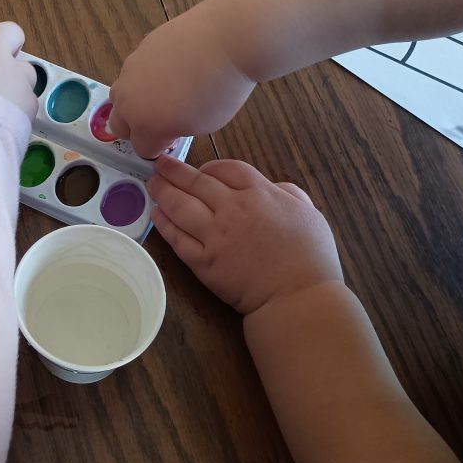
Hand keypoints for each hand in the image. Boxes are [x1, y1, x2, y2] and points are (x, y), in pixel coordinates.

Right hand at [108, 7, 256, 157]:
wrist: (226, 38)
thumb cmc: (220, 89)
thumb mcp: (203, 125)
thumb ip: (176, 130)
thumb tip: (168, 124)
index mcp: (145, 125)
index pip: (141, 149)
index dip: (158, 148)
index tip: (172, 140)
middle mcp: (129, 99)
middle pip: (118, 125)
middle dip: (136, 128)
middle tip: (161, 121)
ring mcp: (130, 70)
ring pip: (121, 94)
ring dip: (136, 100)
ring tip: (165, 92)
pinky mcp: (139, 47)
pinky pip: (136, 69)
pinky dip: (148, 74)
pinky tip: (175, 67)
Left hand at [149, 157, 342, 315]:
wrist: (298, 297)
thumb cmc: (310, 258)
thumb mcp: (309, 213)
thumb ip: (288, 193)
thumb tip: (271, 187)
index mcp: (260, 194)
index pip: (226, 169)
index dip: (210, 166)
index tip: (201, 170)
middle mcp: (233, 209)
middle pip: (197, 182)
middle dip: (175, 172)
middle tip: (159, 165)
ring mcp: (214, 235)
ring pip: (180, 206)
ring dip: (163, 192)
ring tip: (153, 184)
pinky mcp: (203, 261)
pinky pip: (177, 238)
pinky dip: (164, 224)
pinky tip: (156, 214)